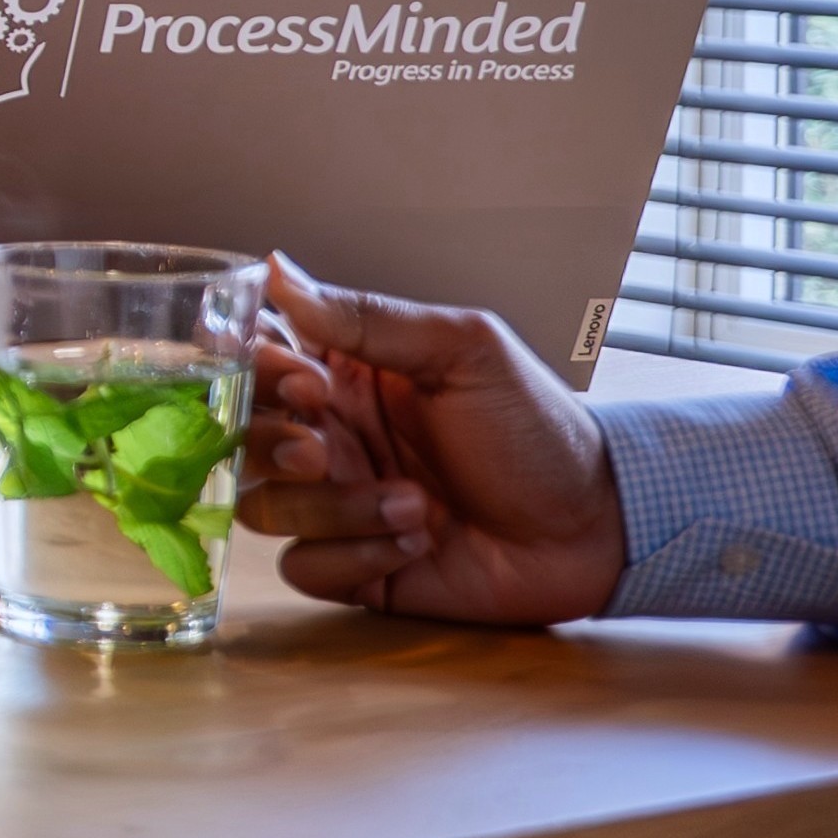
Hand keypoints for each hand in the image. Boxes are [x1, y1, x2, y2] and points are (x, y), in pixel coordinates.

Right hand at [236, 255, 626, 627]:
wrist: (596, 527)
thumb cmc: (538, 431)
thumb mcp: (464, 352)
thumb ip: (367, 318)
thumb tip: (275, 270)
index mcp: (347, 377)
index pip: (256, 360)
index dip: (259, 372)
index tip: (305, 383)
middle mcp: (330, 437)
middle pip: (240, 436)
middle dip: (272, 446)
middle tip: (325, 452)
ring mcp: (338, 504)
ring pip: (263, 506)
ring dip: (332, 509)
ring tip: (414, 505)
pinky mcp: (355, 567)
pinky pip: (303, 566)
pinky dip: (351, 558)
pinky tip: (414, 544)